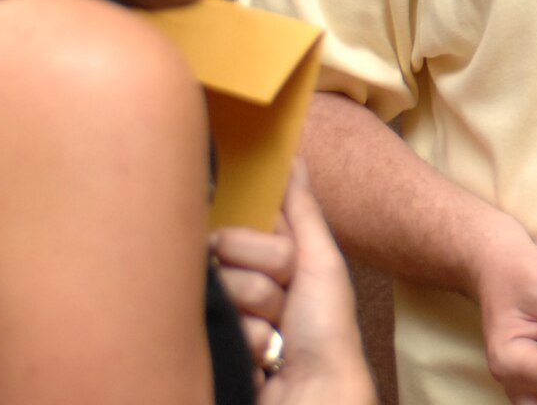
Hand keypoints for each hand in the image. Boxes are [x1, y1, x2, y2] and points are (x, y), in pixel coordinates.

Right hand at [213, 163, 373, 403]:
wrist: (315, 397)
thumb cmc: (328, 333)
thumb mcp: (320, 262)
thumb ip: (301, 209)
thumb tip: (292, 155)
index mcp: (268, 259)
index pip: (235, 225)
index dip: (252, 240)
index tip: (277, 263)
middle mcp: (241, 284)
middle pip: (222, 249)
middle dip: (260, 278)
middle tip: (285, 304)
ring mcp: (224, 317)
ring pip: (218, 286)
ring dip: (255, 314)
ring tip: (278, 338)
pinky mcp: (208, 345)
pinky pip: (211, 324)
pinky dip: (245, 342)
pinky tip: (260, 359)